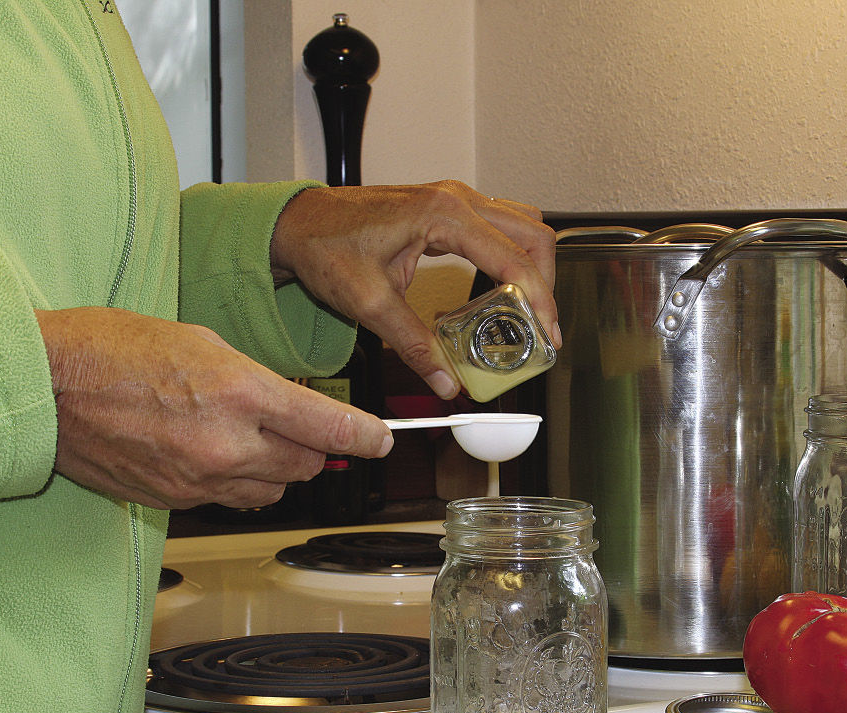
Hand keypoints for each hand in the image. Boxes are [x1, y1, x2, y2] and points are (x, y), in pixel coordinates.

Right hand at [36, 307, 392, 508]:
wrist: (45, 384)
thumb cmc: (114, 348)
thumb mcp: (203, 342)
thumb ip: (257, 381)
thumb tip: (292, 407)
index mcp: (240, 393)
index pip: (328, 428)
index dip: (365, 438)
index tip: (381, 441)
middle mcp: (227, 444)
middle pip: (306, 466)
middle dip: (314, 448)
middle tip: (302, 428)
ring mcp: (199, 479)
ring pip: (272, 491)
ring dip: (277, 470)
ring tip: (253, 440)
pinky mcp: (174, 500)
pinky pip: (229, 500)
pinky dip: (237, 483)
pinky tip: (213, 455)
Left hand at [268, 180, 558, 399]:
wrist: (298, 223)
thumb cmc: (325, 246)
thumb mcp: (369, 303)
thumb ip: (414, 344)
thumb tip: (446, 379)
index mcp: (443, 216)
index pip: (514, 257)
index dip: (540, 299)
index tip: (549, 332)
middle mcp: (456, 200)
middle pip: (533, 233)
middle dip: (546, 281)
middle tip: (542, 326)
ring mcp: (454, 200)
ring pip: (522, 225)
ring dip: (532, 265)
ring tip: (527, 311)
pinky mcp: (448, 209)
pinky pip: (500, 226)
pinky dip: (513, 256)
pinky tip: (500, 291)